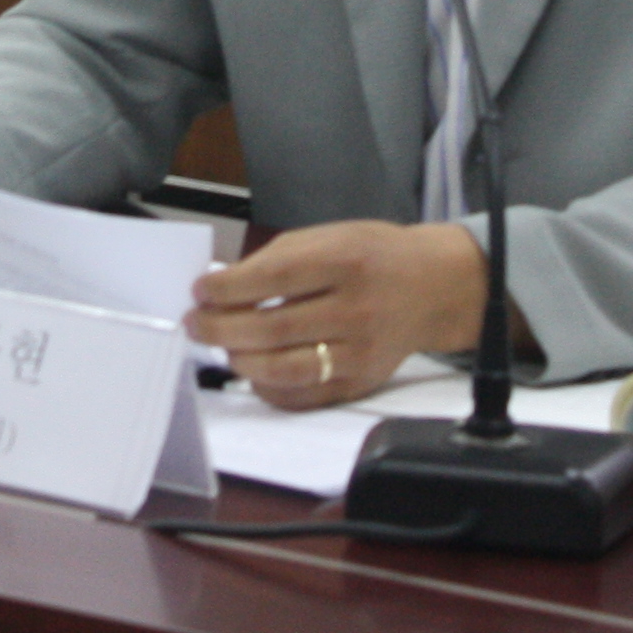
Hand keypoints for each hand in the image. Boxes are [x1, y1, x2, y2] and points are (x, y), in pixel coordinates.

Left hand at [186, 219, 488, 407]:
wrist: (435, 286)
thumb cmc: (374, 255)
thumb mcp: (331, 236)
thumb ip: (279, 258)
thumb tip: (224, 285)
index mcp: (345, 262)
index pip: (273, 277)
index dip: (228, 288)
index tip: (200, 290)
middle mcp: (355, 310)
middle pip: (272, 329)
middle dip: (221, 328)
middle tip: (197, 323)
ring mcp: (359, 352)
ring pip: (284, 368)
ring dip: (240, 359)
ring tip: (223, 345)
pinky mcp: (361, 382)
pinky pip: (303, 396)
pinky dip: (268, 387)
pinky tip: (254, 370)